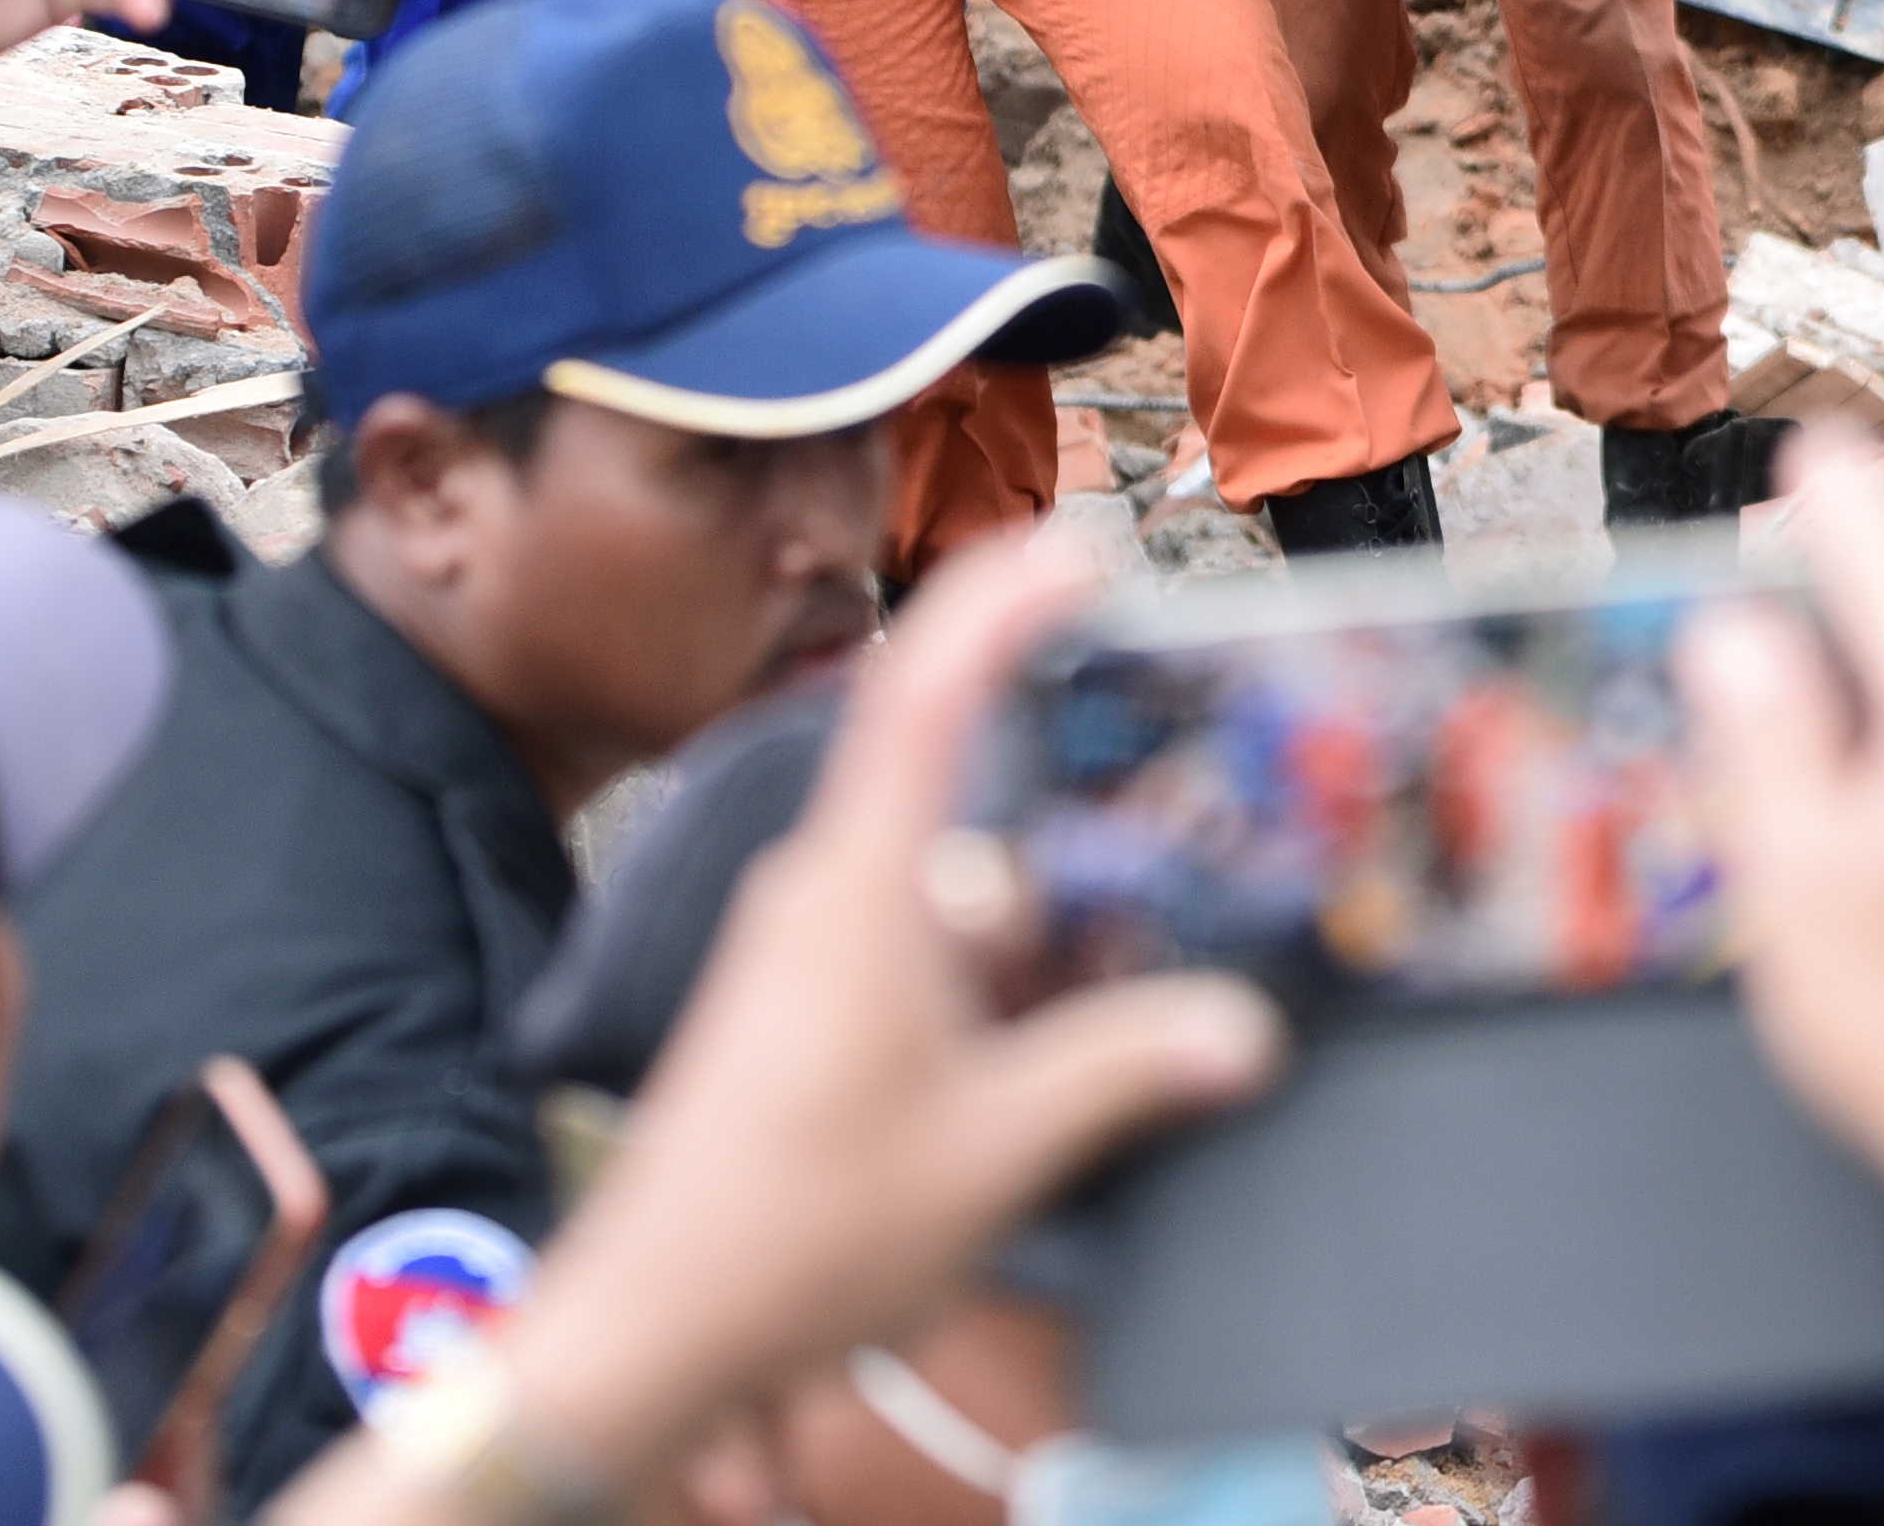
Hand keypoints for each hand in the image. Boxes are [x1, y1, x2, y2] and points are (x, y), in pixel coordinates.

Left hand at [489, 538, 1284, 1494]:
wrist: (642, 1332)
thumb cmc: (794, 1234)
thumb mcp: (992, 1152)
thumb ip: (1122, 1073)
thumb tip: (1240, 1028)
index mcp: (860, 888)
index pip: (925, 690)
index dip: (1001, 602)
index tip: (1079, 551)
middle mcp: (823, 896)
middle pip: (958, 789)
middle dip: (1067, 791)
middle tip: (1170, 797)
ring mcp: (803, 955)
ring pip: (946, 885)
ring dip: (1037, 912)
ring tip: (1136, 959)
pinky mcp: (797, 1016)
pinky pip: (914, 947)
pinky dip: (991, 967)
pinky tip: (1049, 1039)